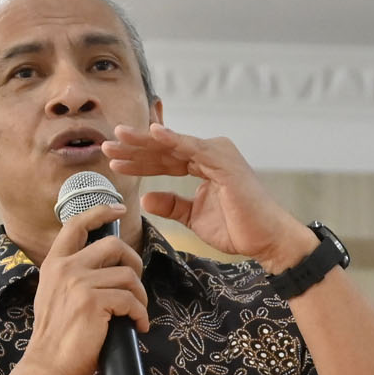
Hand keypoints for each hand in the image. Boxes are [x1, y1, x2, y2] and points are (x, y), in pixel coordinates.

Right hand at [15, 198, 147, 374]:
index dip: (100, 212)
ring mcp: (79, 283)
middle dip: (134, 262)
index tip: (118, 209)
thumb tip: (108, 270)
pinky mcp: (94, 302)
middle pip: (114, 246)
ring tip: (136, 314)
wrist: (47, 365)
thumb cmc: (57, 337)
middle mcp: (66, 268)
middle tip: (137, 283)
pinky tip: (137, 326)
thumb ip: (73, 277)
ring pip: (128, 276)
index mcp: (55, 263)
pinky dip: (140, 315)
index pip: (76, 224)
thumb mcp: (55, 295)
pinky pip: (131, 300)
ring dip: (140, 296)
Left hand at [103, 123, 316, 268]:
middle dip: (135, 148)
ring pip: (174, 145)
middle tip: (106, 144)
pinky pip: (193, 148)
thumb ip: (173, 205)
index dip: (138, 161)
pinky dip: (174, 139)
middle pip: (165, 149)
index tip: (114, 161)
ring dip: (145, 141)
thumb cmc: (239, 229)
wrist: (266, 240)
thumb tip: (147, 198)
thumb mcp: (195, 217)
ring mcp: (218, 154)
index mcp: (204, 164)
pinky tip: (153, 133)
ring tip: (119, 138)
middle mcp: (210, 153)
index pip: (165, 159)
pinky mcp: (225, 161)